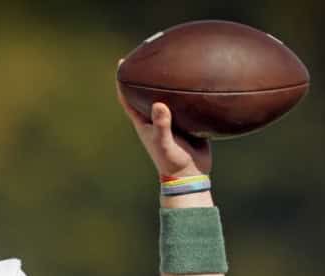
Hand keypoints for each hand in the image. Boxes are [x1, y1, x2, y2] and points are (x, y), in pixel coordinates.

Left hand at [115, 61, 211, 177]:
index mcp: (144, 121)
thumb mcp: (165, 143)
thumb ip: (162, 125)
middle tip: (152, 52)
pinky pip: (187, 103)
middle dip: (147, 74)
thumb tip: (158, 104)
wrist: (190, 175)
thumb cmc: (172, 162)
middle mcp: (155, 118)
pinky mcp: (187, 121)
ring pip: (168, 95)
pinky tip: (202, 80)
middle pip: (147, 91)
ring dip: (170, 81)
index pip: (128, 98)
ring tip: (178, 59)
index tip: (122, 62)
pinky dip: (191, 92)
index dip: (122, 81)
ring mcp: (171, 119)